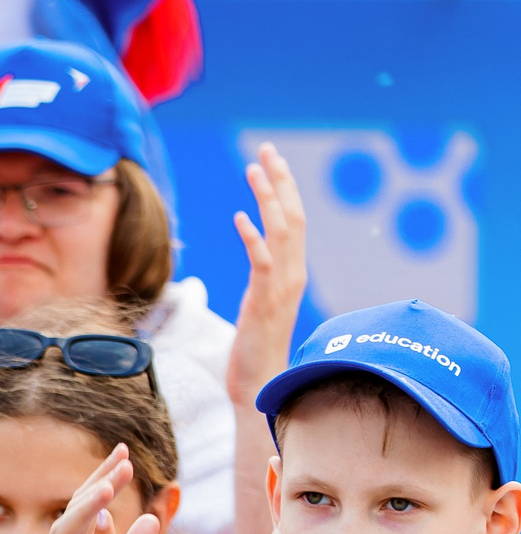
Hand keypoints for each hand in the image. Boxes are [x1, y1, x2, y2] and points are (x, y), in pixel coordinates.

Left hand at [227, 143, 306, 413]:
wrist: (260, 383)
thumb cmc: (256, 346)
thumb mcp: (260, 302)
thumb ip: (264, 276)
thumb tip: (260, 253)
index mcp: (293, 272)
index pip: (294, 221)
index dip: (284, 189)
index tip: (271, 161)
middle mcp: (293, 274)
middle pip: (293, 216)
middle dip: (280, 181)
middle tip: (266, 150)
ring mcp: (281, 287)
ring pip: (282, 232)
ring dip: (268, 199)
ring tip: (253, 170)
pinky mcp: (264, 302)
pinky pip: (262, 264)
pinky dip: (253, 238)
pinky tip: (240, 217)